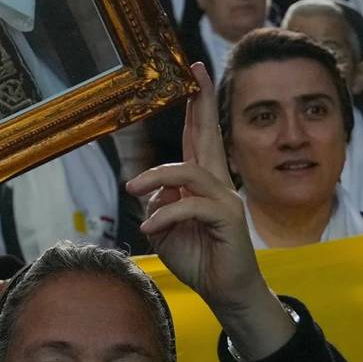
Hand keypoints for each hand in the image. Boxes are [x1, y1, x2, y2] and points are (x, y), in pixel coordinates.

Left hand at [125, 63, 294, 358]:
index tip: (193, 72)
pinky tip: (151, 228)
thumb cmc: (198, 258)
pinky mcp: (229, 218)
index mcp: (201, 181)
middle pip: (208, 134)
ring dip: (156, 178)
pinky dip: (166, 215)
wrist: (225, 291)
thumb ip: (159, 205)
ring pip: (190, 172)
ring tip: (133, 191)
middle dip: (202, 101)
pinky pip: (191, 206)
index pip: (197, 136)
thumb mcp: (166, 229)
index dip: (195, 105)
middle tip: (195, 70)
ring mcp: (225, 198)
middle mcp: (217, 183)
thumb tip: (153, 192)